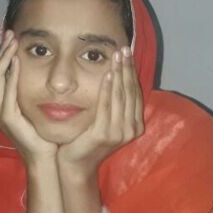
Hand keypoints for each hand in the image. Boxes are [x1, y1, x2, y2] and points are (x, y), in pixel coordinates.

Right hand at [0, 30, 57, 165]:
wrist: (44, 157)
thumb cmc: (41, 133)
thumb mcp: (31, 106)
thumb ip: (25, 90)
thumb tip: (29, 68)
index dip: (3, 54)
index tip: (11, 37)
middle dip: (2, 51)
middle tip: (10, 33)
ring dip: (5, 58)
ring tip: (12, 42)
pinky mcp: (7, 118)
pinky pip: (8, 91)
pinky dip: (11, 75)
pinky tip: (16, 61)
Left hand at [57, 47, 143, 180]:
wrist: (76, 164)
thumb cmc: (88, 140)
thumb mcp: (106, 120)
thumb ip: (114, 105)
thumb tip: (116, 78)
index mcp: (135, 125)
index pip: (135, 92)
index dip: (132, 71)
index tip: (128, 53)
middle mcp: (131, 129)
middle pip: (130, 91)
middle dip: (127, 68)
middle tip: (124, 49)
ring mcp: (119, 132)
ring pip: (120, 96)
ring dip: (119, 73)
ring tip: (117, 56)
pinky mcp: (105, 133)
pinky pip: (107, 105)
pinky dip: (107, 89)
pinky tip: (108, 74)